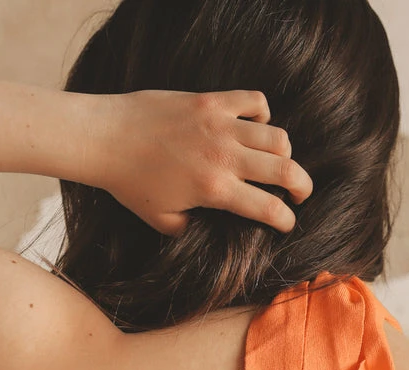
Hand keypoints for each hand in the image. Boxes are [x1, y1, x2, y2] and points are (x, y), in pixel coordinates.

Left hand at [98, 88, 313, 235]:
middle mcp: (224, 156)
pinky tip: (253, 126)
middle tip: (301, 193)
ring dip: (285, 153)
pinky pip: (254, 101)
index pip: (268, 209)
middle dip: (302, 186)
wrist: (106, 137)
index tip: (288, 224)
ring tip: (278, 162)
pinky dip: (263, 115)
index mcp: (214, 190)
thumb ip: (193, 229)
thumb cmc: (130, 184)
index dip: (286, 221)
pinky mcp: (210, 100)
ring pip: (277, 136)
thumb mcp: (163, 220)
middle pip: (286, 169)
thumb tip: (213, 230)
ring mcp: (220, 124)